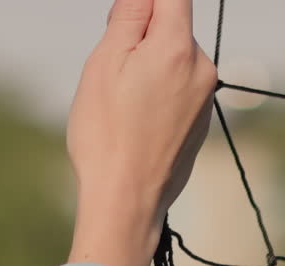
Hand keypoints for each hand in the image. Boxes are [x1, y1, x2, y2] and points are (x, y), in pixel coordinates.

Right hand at [67, 0, 217, 265]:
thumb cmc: (107, 139)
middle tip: (112, 76)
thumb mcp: (104, 64)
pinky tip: (137, 126)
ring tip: (123, 108)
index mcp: (176, 46)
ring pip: (174, 62)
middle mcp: (201, 67)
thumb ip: (129, 16)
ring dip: (149, 71)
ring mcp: (204, 98)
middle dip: (142, 41)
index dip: (143, 4)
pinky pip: (178, 92)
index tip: (123, 22)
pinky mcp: (200, 123)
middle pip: (172, 28)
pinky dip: (158, 98)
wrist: (125, 202)